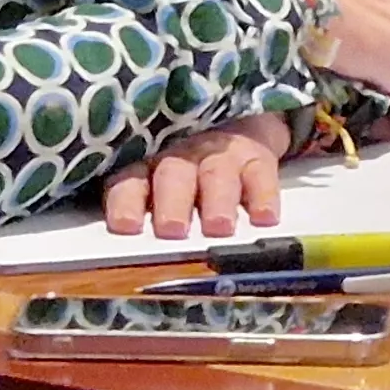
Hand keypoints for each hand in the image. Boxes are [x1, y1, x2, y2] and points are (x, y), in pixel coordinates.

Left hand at [104, 111, 290, 237]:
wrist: (240, 128)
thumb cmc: (191, 174)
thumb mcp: (162, 188)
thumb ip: (148, 215)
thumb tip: (130, 261)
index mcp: (151, 168)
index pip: (131, 182)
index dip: (127, 202)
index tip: (125, 227)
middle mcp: (183, 158)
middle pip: (173, 175)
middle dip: (172, 202)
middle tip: (172, 230)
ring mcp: (222, 155)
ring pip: (217, 174)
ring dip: (217, 201)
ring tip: (218, 227)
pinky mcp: (257, 157)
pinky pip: (260, 173)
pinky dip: (263, 195)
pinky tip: (264, 217)